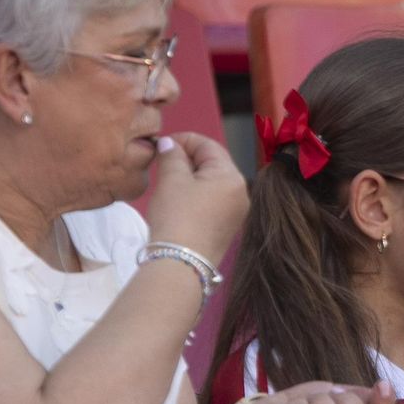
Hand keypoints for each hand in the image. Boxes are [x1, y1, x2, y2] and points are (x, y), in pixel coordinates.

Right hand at [145, 132, 249, 262]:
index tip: (162, 144)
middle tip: (163, 161)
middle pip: (214, 164)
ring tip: (167, 179)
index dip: (184, 140)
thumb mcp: (171, 180)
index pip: (209, 146)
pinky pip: (212, 201)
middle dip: (188, 158)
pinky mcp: (227, 228)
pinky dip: (196, 194)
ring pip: (212, 183)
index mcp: (232, 176)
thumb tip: (170, 144)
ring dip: (191, 176)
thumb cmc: (177, 216)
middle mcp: (241, 193)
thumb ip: (172, 156)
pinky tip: (178, 199)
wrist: (181, 263)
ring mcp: (236, 212)